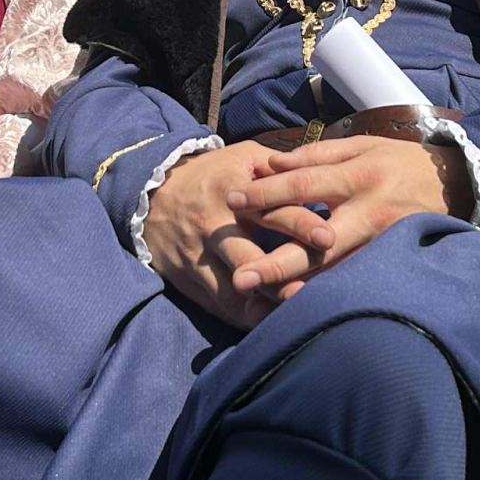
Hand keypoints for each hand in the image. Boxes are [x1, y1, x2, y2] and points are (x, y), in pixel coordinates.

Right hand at [141, 140, 331, 329]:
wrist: (151, 192)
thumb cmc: (211, 174)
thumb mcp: (242, 158)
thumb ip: (279, 167)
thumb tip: (319, 174)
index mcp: (233, 193)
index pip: (271, 209)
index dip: (301, 225)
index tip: (328, 239)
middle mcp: (215, 228)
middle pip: (251, 259)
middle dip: (282, 278)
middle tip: (312, 291)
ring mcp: (199, 258)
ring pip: (235, 292)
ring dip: (266, 306)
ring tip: (297, 314)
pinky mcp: (189, 280)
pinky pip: (221, 306)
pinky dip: (247, 317)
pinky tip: (270, 322)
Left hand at [224, 135, 472, 300]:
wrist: (461, 183)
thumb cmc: (400, 161)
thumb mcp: (361, 147)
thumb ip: (314, 156)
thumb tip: (268, 165)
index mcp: (357, 176)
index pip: (303, 185)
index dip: (266, 194)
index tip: (231, 202)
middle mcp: (367, 213)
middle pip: (315, 243)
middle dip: (276, 263)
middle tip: (239, 279)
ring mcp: (381, 243)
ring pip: (334, 271)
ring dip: (297, 288)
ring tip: (262, 303)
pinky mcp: (391, 263)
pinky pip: (352, 282)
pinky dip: (325, 295)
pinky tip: (297, 307)